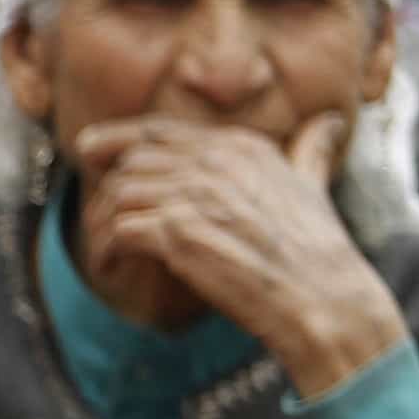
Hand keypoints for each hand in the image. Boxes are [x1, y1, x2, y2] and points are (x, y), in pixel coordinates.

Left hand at [73, 113, 407, 398]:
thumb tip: (330, 122)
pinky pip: (119, 231)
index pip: (159, 131)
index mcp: (240, 146)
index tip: (88, 147)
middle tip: (100, 221)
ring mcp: (195, 197)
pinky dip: (106, 250)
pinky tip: (109, 267)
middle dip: (107, 191)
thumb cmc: (318, 250)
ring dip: (102, 224)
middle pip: (131, 163)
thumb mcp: (314, 184)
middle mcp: (214, 163)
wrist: (322, 296)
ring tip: (105, 249)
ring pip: (119, 195)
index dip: (117, 138)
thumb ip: (310, 150)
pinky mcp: (179, 236)